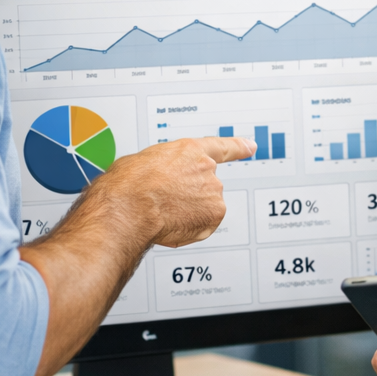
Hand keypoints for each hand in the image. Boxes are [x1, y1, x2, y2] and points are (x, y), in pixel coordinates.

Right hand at [79, 135, 255, 247]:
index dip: (237, 147)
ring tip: (163, 212)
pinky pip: (204, 225)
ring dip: (189, 212)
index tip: (249, 146)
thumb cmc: (127, 185)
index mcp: (188, 150)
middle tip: (164, 200)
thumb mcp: (142, 161)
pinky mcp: (214, 214)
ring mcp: (212, 192)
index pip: (221, 146)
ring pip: (204, 206)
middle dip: (188, 194)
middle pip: (205, 184)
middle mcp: (206, 169)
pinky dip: (191, 228)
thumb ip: (163, 166)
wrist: (128, 208)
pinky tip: (171, 224)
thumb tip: (158, 177)